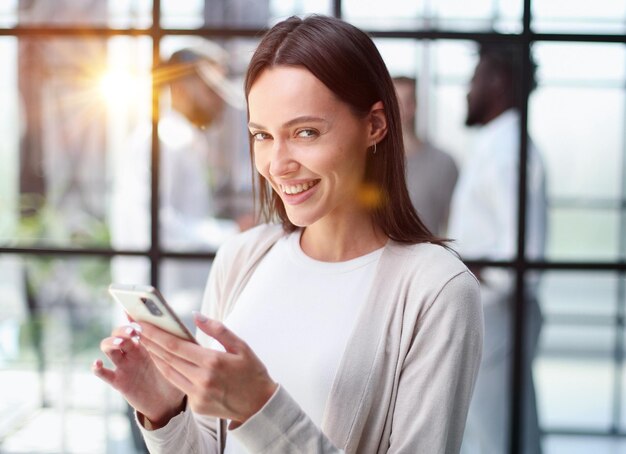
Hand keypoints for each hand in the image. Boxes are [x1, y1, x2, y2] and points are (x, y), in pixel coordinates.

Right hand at [92, 323, 185, 426]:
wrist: (170, 402)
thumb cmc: (176, 374)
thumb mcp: (178, 356)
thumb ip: (178, 339)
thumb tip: (194, 316)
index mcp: (147, 340)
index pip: (134, 322)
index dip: (133, 316)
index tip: (137, 313)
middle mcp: (132, 350)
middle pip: (119, 332)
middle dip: (124, 329)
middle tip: (134, 331)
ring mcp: (124, 364)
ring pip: (108, 347)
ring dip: (111, 343)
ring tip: (120, 344)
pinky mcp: (119, 381)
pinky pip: (104, 373)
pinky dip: (97, 368)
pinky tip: (98, 363)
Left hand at [138, 312, 276, 426]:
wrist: (260, 406)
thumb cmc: (252, 372)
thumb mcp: (241, 346)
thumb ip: (217, 329)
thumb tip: (195, 315)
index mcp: (213, 362)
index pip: (176, 345)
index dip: (156, 334)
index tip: (143, 323)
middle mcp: (202, 380)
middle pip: (167, 358)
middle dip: (150, 342)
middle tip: (137, 329)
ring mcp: (197, 395)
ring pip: (168, 372)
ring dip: (155, 356)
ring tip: (145, 341)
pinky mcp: (196, 405)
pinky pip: (178, 384)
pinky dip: (168, 370)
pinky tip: (162, 360)